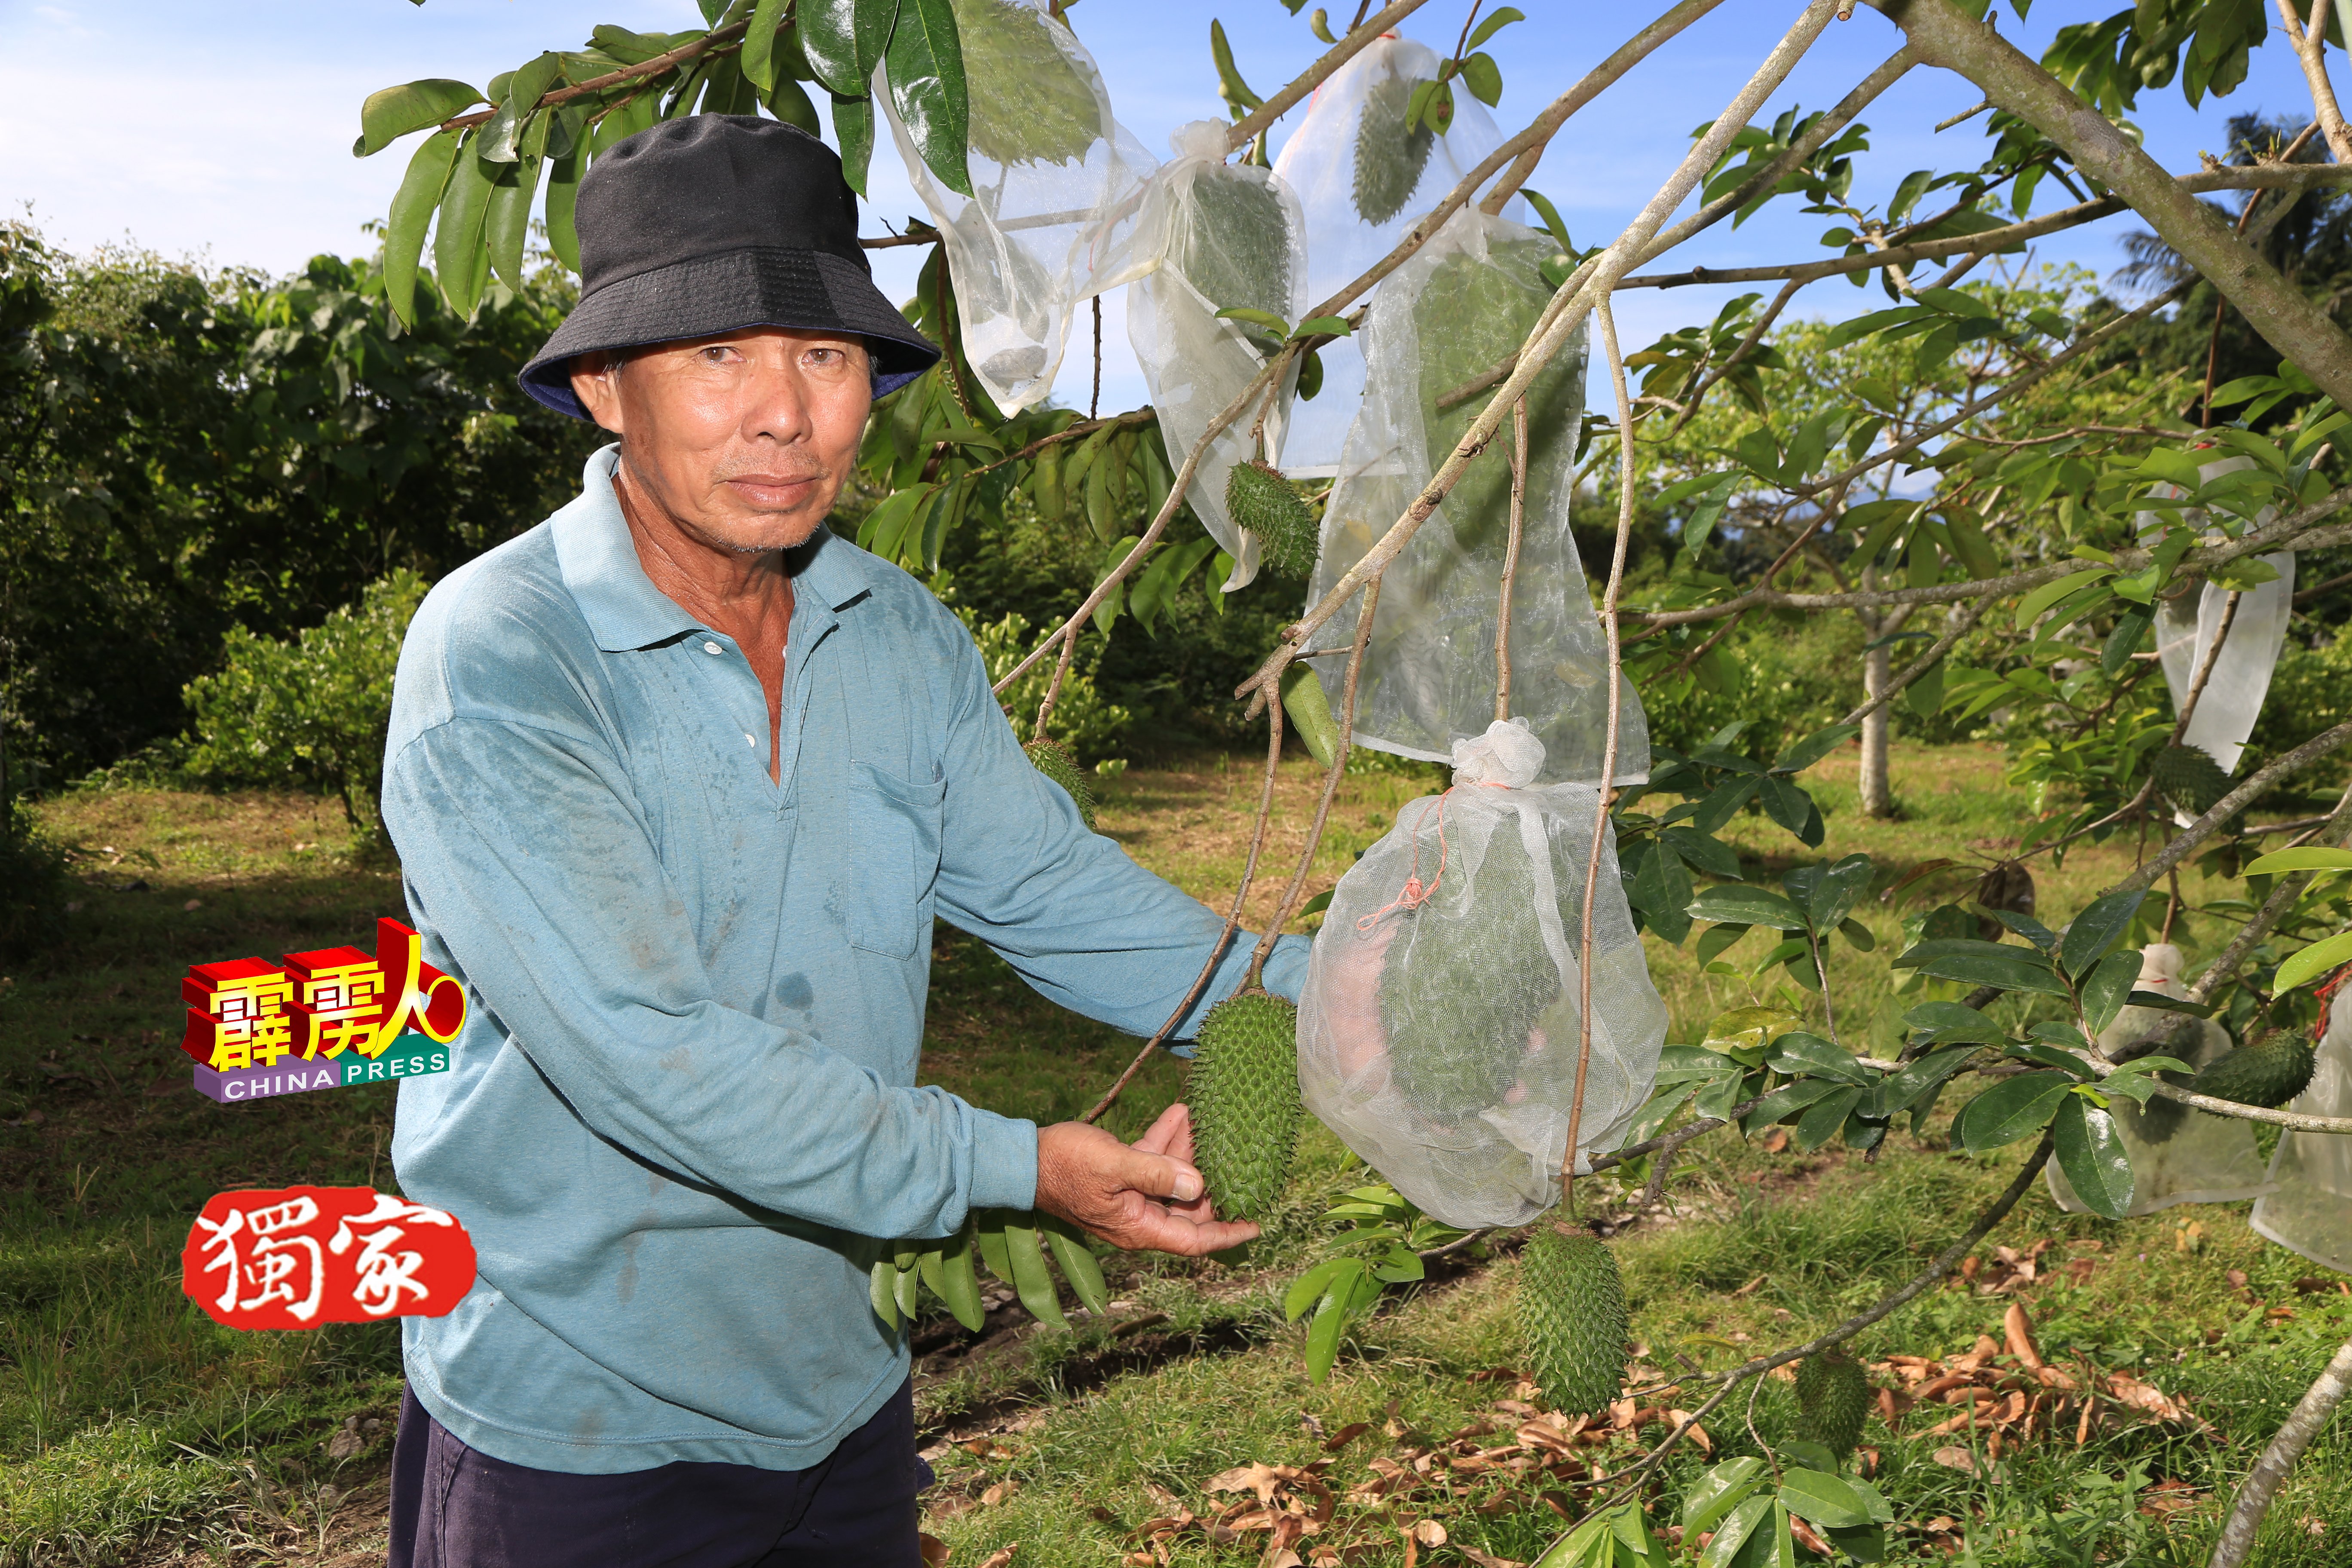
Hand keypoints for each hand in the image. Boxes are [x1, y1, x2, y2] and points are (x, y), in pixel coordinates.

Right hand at [1033, 1102, 1258, 1255]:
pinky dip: (1167, 1140)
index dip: (1228, 1233)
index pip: (1194, 1239)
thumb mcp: (1114, 1166)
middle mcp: (1138, 1216)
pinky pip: (1152, 1161)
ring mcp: (1129, 1197)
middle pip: (1190, 1207)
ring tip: (1212, 1124)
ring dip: (1191, 1153)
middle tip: (1243, 1160)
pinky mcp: (1119, 1175)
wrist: (1023, 1158)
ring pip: (1173, 1179)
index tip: (1258, 1223)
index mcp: (1139, 1227)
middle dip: (1215, 1182)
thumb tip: (1198, 1186)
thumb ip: (1156, 1175)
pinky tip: (1181, 1113)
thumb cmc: (1064, 1165)